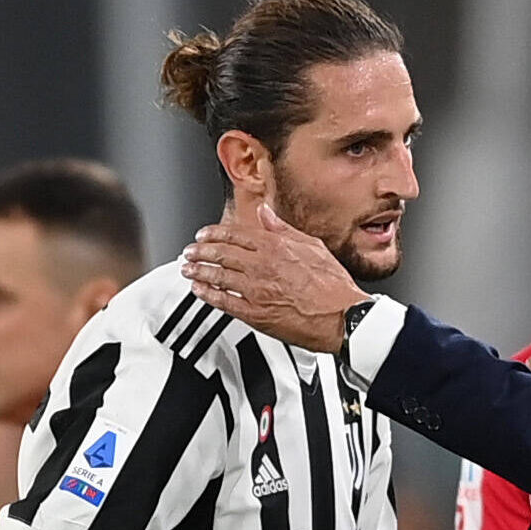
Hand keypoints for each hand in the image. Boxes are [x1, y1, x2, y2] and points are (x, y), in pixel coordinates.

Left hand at [180, 202, 368, 352]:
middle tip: (189, 251)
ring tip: (188, 268)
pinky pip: (223, 301)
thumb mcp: (313, 247)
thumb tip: (266, 212)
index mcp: (276, 246)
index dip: (215, 233)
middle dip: (200, 251)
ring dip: (199, 270)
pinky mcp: (254, 313)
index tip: (204, 234)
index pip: (235, 234)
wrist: (342, 317)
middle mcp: (262, 265)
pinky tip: (199, 290)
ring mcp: (256, 290)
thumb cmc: (334, 286)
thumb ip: (284, 229)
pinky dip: (207, 294)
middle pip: (221, 253)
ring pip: (218, 275)